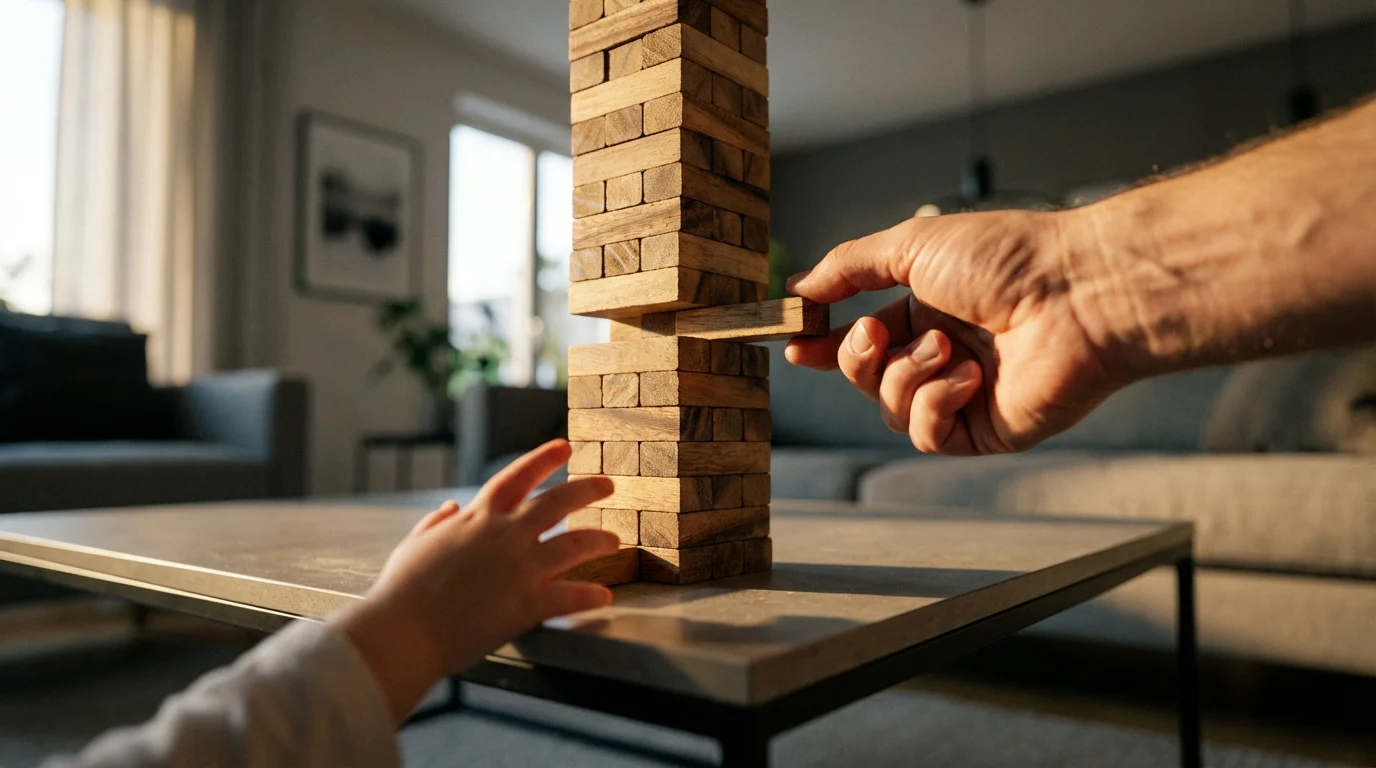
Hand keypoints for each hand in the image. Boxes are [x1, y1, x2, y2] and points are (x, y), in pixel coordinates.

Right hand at [331, 439, 618, 725]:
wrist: (401, 631)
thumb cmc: (400, 591)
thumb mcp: (414, 545)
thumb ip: (436, 524)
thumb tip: (451, 508)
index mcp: (476, 518)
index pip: (516, 477)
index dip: (542, 459)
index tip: (565, 447)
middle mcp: (504, 535)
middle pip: (556, 502)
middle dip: (586, 490)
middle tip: (609, 485)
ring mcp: (519, 569)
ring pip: (573, 544)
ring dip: (598, 539)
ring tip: (615, 540)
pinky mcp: (526, 605)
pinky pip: (569, 597)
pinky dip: (589, 596)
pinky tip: (605, 597)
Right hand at [785, 209, 1125, 454]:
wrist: (1078, 294)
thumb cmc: (1008, 258)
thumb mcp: (911, 245)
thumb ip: (849, 266)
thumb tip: (800, 287)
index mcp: (928, 310)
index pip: (862, 337)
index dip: (825, 345)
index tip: (795, 342)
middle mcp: (944, 353)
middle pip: (866, 377)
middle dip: (857, 357)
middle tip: (875, 334)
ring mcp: (964, 395)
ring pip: (890, 407)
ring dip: (907, 375)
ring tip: (950, 348)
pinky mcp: (984, 431)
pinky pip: (926, 433)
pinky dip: (936, 404)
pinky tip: (969, 377)